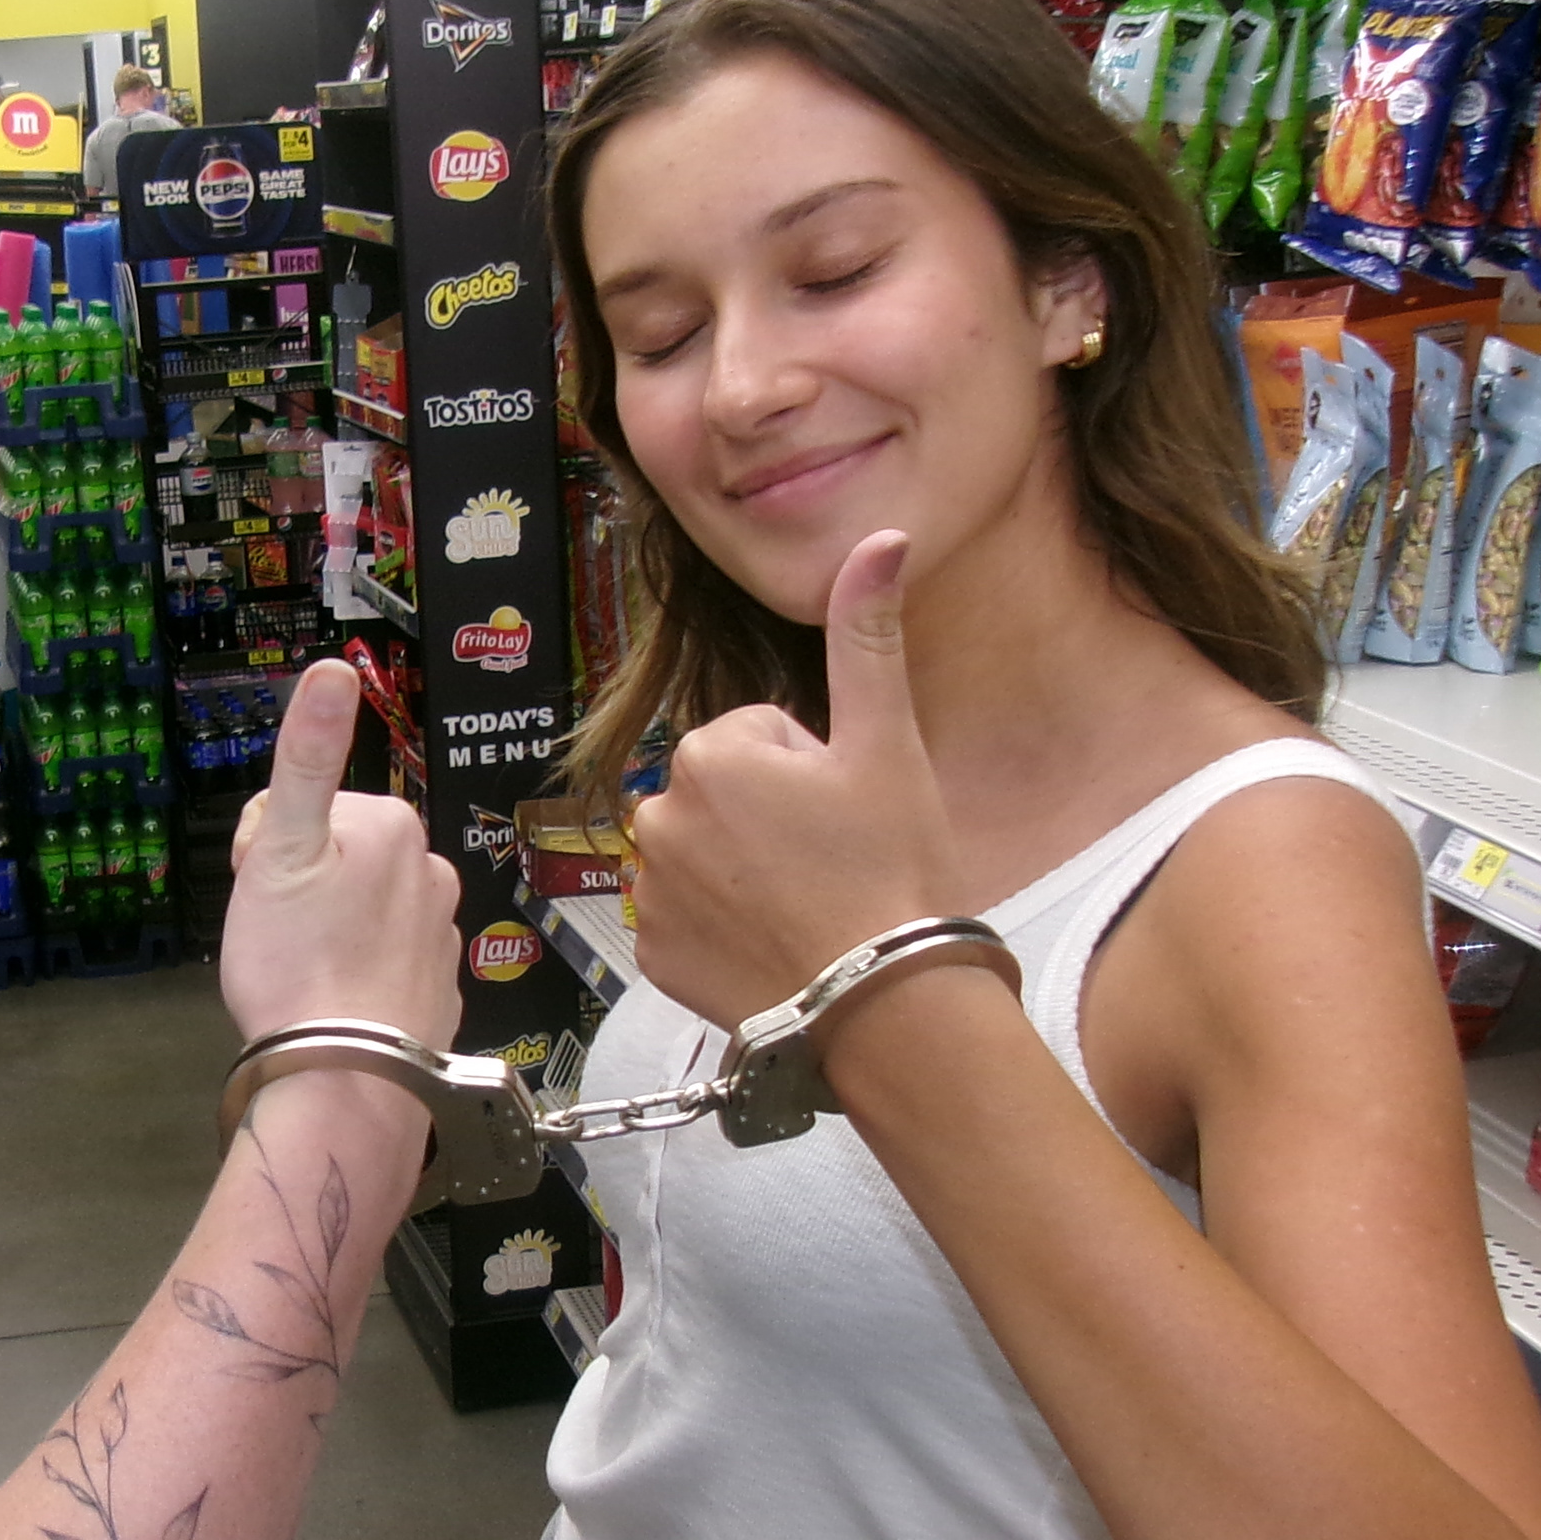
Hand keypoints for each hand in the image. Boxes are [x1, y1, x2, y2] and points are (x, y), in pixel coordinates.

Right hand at [218, 658, 462, 1048]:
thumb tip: (332, 670)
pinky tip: (333, 1002)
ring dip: (329, 930)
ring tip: (304, 974)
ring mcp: (441, 935)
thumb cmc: (298, 965)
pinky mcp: (439, 990)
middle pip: (338, 858)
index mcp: (394, 827)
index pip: (305, 810)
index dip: (264, 848)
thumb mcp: (280, 849)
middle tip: (279, 938)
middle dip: (301, 888)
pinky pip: (384, 961)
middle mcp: (432, 872)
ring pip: (361, 910)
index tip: (260, 891)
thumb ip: (306, 757)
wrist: (344, 1078)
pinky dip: (357, 973)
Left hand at [631, 530, 974, 1029]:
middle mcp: (659, 815)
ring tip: (807, 906)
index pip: (762, 736)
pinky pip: (685, 918)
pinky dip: (721, 927)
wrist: (880, 1003)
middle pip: (726, 793)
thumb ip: (867, 636)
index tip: (846, 813)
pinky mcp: (651, 956)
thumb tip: (880, 537)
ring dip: (743, 869)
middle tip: (833, 862)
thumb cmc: (891, 870)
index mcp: (709, 754)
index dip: (813, 770)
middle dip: (771, 815)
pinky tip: (773, 945)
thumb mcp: (888, 744)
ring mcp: (649, 891)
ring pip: (704, 853)